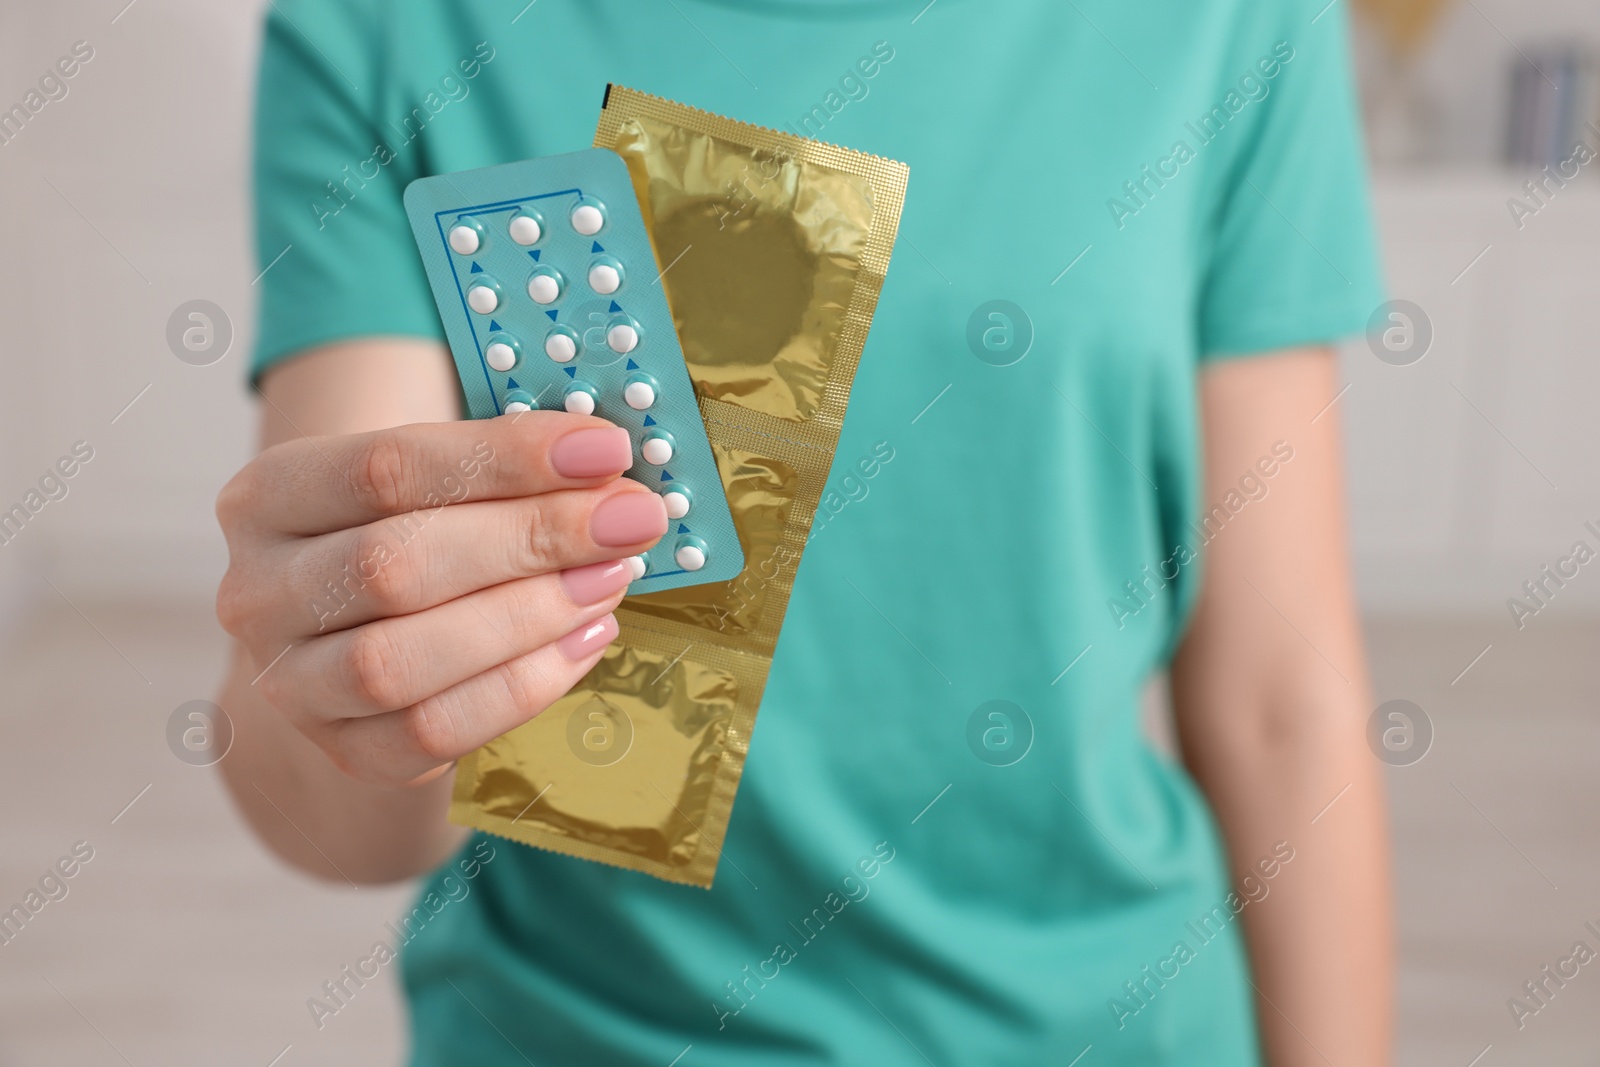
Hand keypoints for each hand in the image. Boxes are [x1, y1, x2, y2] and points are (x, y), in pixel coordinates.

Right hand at [215, 413, 664, 785]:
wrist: (364, 647)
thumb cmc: (415, 536)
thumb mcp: (434, 484)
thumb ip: (502, 468)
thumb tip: (609, 464)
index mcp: (267, 497)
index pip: (384, 467)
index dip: (505, 457)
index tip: (607, 448)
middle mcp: (258, 593)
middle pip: (393, 565)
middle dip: (531, 538)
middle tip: (630, 520)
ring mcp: (291, 685)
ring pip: (399, 660)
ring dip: (526, 617)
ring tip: (610, 580)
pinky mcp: (344, 754)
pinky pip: (432, 732)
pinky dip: (523, 686)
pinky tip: (587, 639)